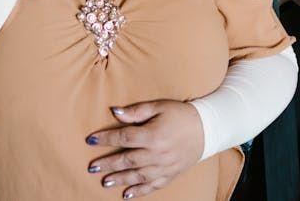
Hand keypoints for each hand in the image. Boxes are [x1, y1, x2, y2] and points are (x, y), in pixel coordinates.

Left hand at [85, 100, 203, 198]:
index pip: (124, 137)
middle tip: (92, 167)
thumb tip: (115, 112)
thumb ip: (136, 111)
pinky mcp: (171, 174)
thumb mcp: (159, 106)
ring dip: (120, 179)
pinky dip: (140, 191)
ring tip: (105, 182)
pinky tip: (127, 194)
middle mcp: (158, 153)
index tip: (91, 140)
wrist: (208, 128)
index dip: (106, 138)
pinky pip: (153, 186)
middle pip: (128, 160)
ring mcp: (165, 166)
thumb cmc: (181, 114)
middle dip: (108, 164)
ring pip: (138, 176)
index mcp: (153, 134)